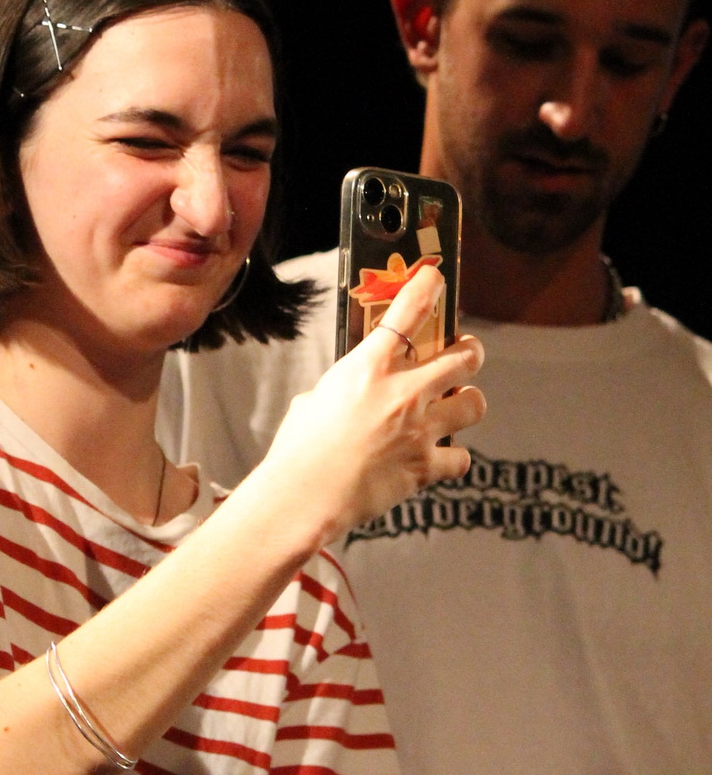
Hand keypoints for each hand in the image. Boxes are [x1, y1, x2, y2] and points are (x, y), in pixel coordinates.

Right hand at [260, 265, 485, 547]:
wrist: (303, 496)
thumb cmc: (299, 448)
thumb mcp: (316, 399)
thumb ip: (347, 388)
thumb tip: (356, 394)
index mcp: (370, 366)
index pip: (410, 310)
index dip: (428, 287)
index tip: (435, 278)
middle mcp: (404, 391)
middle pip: (465, 357)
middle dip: (471, 353)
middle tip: (465, 354)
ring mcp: (419, 429)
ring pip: (475, 403)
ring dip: (468, 403)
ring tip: (456, 408)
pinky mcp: (425, 466)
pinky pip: (461, 457)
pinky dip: (452, 458)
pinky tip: (438, 458)